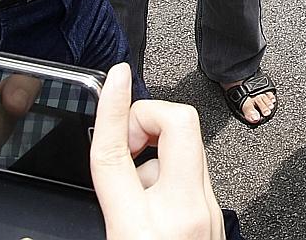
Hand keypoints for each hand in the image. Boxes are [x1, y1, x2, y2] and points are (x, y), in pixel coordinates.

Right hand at [92, 64, 226, 239]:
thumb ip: (101, 204)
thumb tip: (86, 185)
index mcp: (138, 228)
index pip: (116, 153)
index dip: (113, 107)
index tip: (114, 80)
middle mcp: (181, 214)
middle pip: (178, 122)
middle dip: (150, 115)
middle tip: (129, 139)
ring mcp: (208, 212)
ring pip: (188, 145)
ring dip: (157, 150)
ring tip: (137, 186)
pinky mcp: (219, 216)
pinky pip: (195, 172)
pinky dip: (171, 171)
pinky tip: (156, 197)